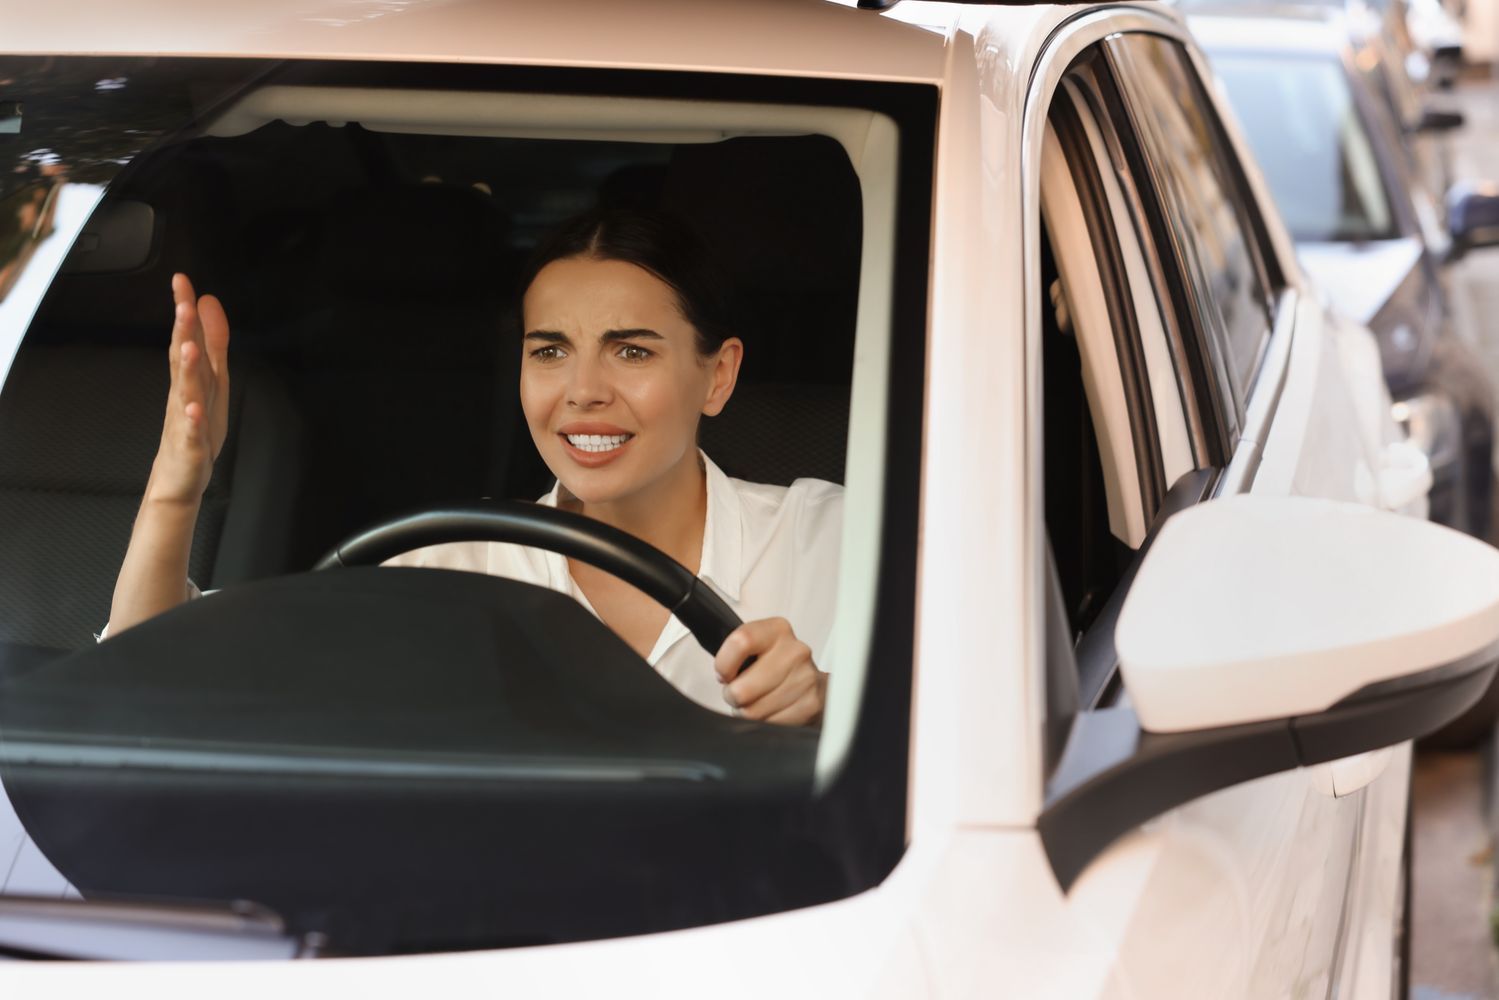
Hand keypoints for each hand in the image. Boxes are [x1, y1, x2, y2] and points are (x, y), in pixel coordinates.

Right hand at [149, 273, 230, 505]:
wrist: (178, 479)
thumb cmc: (193, 428)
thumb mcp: (211, 380)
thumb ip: (213, 343)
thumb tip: (210, 304)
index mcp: (190, 379)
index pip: (187, 339)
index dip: (185, 310)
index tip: (182, 280)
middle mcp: (184, 395)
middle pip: (183, 360)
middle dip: (184, 331)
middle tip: (183, 304)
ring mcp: (186, 420)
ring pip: (186, 392)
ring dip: (187, 370)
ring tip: (189, 348)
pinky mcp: (191, 447)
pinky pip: (192, 432)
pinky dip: (193, 420)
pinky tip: (194, 409)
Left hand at [714, 617, 826, 726]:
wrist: (814, 685)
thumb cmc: (776, 667)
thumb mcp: (756, 648)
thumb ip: (736, 653)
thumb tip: (723, 676)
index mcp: (777, 630)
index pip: (740, 642)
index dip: (724, 665)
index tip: (725, 674)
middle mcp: (795, 651)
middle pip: (742, 688)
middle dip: (733, 697)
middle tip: (740, 694)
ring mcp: (805, 679)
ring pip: (754, 711)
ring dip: (749, 712)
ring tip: (759, 702)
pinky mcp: (811, 705)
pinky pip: (771, 724)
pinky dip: (766, 722)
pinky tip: (773, 711)